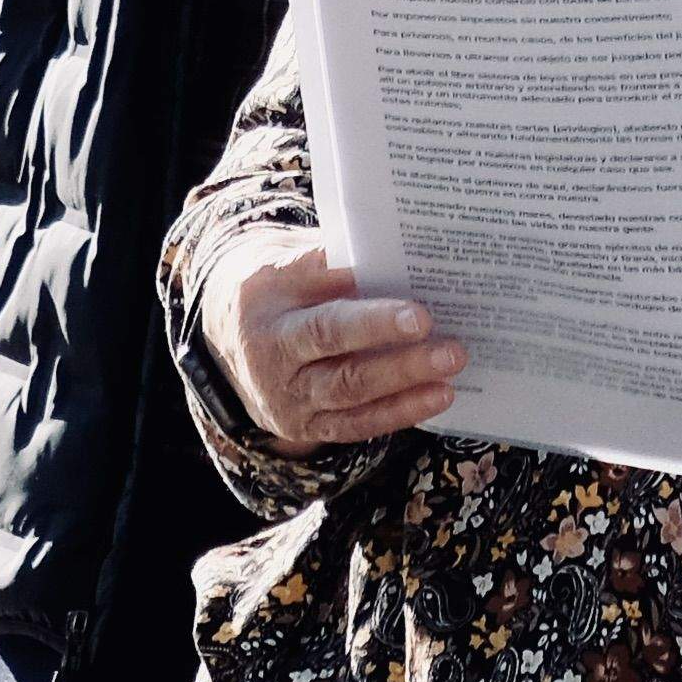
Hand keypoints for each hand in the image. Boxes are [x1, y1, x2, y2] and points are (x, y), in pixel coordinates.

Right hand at [207, 231, 460, 454]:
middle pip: (344, 374)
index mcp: (269, 324)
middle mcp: (277, 373)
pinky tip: (436, 397)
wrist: (229, 331)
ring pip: (353, 403)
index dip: (373, 325)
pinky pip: (356, 426)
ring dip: (407, 390)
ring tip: (451, 373)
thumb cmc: (274, 284)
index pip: (325, 328)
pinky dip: (398, 413)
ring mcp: (291, 406)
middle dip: (401, 364)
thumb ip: (332, 263)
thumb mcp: (287, 262)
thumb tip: (396, 254)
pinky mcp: (308, 427)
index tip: (420, 316)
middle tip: (452, 350)